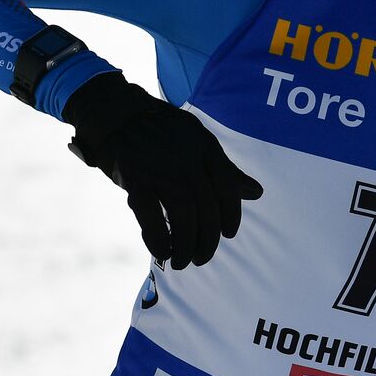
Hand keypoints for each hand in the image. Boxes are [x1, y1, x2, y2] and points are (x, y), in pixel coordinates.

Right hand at [63, 72, 263, 269]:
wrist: (117, 115)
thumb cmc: (162, 131)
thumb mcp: (199, 140)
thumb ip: (226, 168)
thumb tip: (257, 192)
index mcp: (205, 147)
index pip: (228, 186)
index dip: (232, 214)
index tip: (229, 234)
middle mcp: (187, 159)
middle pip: (207, 206)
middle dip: (208, 239)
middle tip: (203, 257)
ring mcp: (161, 170)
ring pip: (183, 214)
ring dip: (186, 244)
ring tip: (184, 260)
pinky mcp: (135, 181)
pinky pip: (151, 217)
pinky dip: (158, 240)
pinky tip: (163, 252)